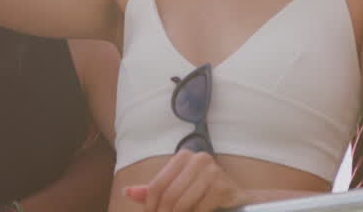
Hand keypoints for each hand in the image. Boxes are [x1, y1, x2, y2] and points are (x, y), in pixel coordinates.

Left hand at [123, 150, 247, 211]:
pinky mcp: (222, 186)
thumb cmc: (202, 192)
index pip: (157, 185)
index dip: (150, 206)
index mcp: (183, 156)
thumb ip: (153, 191)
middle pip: (168, 195)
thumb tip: (127, 192)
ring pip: (182, 204)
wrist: (235, 197)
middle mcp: (198, 158)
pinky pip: (198, 209)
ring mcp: (212, 171)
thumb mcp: (176, 188)